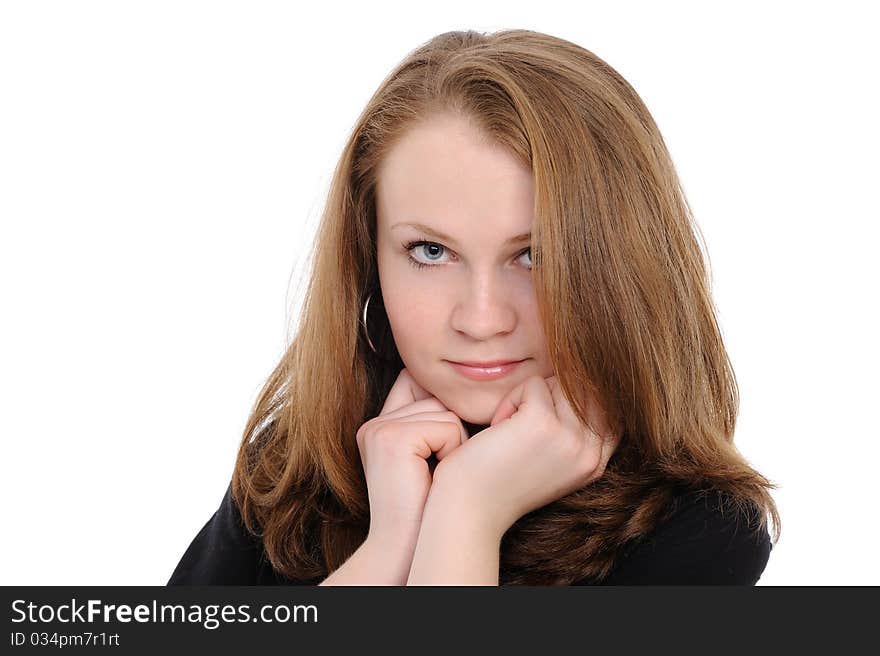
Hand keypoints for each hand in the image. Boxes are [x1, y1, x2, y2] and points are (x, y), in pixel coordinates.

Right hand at [356, 368, 468, 548]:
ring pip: (446, 411)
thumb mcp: (427, 460)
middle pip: (437, 397)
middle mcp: (374, 423)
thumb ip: (433, 423)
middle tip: (438, 471)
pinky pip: (449, 427)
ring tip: (436, 476)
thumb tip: (468, 393)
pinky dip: (453, 453)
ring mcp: (380, 429)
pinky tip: (436, 478)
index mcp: (376, 426)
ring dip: (454, 444)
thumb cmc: (428, 507)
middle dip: (451, 432)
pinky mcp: (394, 439)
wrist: (406, 547)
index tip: (447, 448)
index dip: (441, 407)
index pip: (416, 382)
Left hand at [432, 375, 621, 537]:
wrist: (469, 507)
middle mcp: (590, 452)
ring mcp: (569, 437)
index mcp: (596, 463)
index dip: (574, 401)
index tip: (538, 418)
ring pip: (557, 382)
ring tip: (508, 429)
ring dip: (528, 397)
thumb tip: (580, 379)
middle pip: (583, 389)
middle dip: (549, 396)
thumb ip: (574, 430)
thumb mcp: (552, 459)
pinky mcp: (542, 423)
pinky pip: (532, 384)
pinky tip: (498, 428)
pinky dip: (510, 399)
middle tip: (519, 425)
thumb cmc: (501, 480)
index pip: (606, 409)